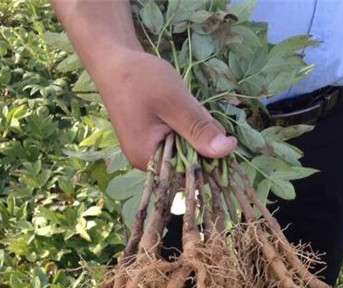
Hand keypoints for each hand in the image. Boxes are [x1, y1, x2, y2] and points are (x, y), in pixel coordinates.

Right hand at [97, 49, 236, 169]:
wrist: (114, 60)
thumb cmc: (139, 79)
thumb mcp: (174, 102)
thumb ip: (199, 129)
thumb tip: (227, 150)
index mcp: (148, 160)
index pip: (190, 171)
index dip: (209, 155)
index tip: (213, 130)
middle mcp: (147, 163)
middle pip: (189, 160)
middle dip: (200, 137)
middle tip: (190, 108)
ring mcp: (148, 151)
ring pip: (186, 147)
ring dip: (194, 128)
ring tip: (182, 104)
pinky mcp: (152, 139)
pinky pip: (178, 138)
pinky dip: (185, 124)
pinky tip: (178, 107)